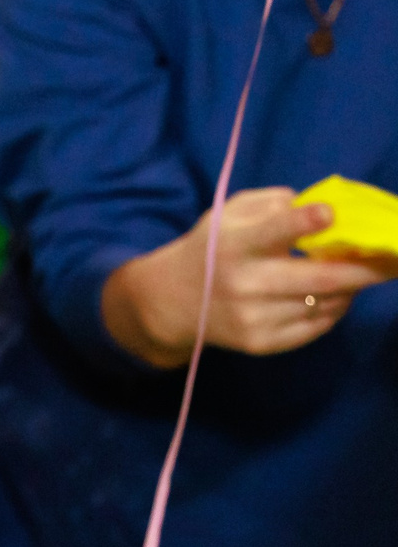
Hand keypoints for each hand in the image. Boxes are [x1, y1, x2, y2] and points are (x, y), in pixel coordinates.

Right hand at [102, 187, 391, 366]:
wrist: (170, 302)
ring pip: (324, 303)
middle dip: (364, 268)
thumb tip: (325, 212)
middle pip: (318, 277)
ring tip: (360, 275)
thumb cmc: (211, 248)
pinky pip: (314, 327)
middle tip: (392, 259)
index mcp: (234, 245)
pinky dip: (334, 310)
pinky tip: (336, 298)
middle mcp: (244, 284)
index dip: (303, 222)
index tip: (330, 215)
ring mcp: (252, 317)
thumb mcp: (229, 214)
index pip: (272, 232)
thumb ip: (274, 204)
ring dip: (351, 288)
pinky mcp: (259, 342)